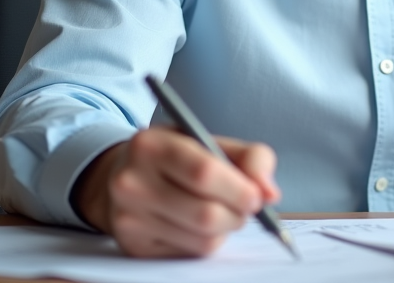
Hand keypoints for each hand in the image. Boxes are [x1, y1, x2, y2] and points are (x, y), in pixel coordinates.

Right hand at [71, 127, 280, 257]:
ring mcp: (128, 218)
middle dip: (238, 214)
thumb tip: (270, 194)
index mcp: (151, 145)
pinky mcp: (133, 245)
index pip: (204, 173)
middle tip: (246, 207)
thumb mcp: (208, 140)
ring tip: (221, 211)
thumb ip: (249, 157)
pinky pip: (189, 254)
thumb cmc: (176, 156)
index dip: (239, 189)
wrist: (123, 175)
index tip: (257, 197)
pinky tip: (196, 224)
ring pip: (202, 240)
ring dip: (225, 230)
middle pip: (205, 214)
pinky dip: (205, 242)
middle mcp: (131, 182)